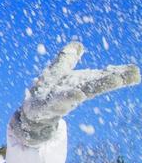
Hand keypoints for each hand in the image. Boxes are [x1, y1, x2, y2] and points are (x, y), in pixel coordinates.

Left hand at [11, 42, 138, 144]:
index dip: (117, 74)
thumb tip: (78, 44)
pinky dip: (62, 100)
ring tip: (96, 87)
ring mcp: (57, 103)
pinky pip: (50, 104)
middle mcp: (72, 94)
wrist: (31, 117)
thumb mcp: (57, 73)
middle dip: (109, 81)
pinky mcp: (41, 109)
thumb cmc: (48, 94)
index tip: (136, 71)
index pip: (99, 77)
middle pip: (92, 86)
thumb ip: (66, 59)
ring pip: (73, 96)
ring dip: (83, 92)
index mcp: (78, 85)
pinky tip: (76, 95)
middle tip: (133, 75)